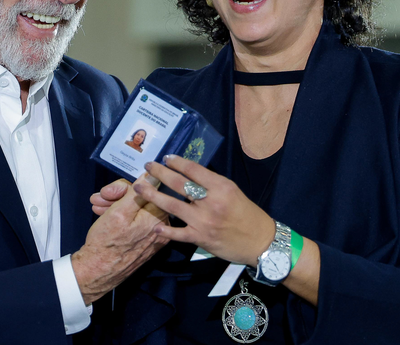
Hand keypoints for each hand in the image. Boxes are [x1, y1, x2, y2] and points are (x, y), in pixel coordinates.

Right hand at [73, 174, 168, 303]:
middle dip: (118, 196)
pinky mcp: (146, 242)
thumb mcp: (118, 212)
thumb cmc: (106, 243)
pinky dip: (121, 216)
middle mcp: (162, 227)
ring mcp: (154, 236)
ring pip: (136, 209)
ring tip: (98, 206)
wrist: (97, 272)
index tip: (110, 191)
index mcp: (159, 218)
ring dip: (116, 204)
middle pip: (142, 199)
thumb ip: (137, 192)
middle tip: (100, 197)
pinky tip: (104, 214)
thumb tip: (153, 175)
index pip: (148, 189)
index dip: (126, 188)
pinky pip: (136, 221)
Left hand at [133, 155, 273, 265]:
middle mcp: (211, 202)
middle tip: (147, 166)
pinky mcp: (200, 238)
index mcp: (221, 187)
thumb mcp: (232, 191)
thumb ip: (212, 183)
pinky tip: (155, 225)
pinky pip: (178, 233)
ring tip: (139, 188)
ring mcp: (204, 221)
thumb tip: (189, 173)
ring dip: (153, 196)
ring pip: (172, 206)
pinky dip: (166, 230)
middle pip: (179, 184)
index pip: (194, 170)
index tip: (166, 157)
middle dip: (160, 173)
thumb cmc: (246, 213)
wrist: (260, 241)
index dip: (177, 162)